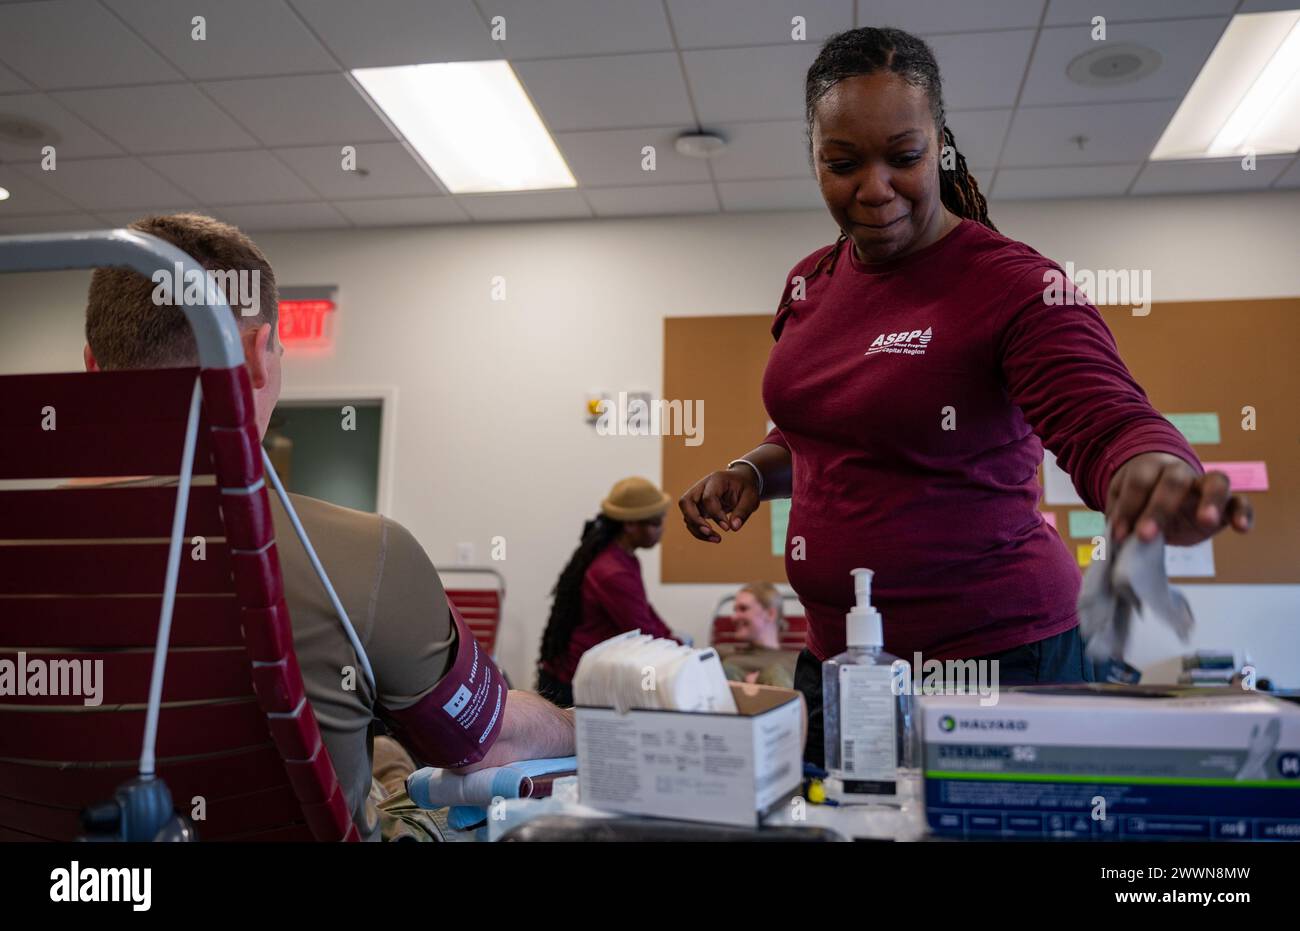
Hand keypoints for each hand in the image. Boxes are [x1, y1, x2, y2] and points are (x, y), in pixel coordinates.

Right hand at [679, 466, 760, 542]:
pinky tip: (713, 538)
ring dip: (698, 530)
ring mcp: (697, 497)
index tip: (727, 527)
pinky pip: (691, 521)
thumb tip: (734, 528)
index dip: (716, 514)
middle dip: (695, 520)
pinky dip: (699, 532)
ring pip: (686, 514)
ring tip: (717, 539)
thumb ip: (743, 511)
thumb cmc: (745, 488)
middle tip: (709, 532)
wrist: (740, 482)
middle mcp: (701, 487)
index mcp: (716, 480)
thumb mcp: (751, 498)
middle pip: (685, 502)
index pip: (708, 498)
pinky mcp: (697, 508)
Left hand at [1106, 452, 1252, 546]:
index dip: (1128, 507)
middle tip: (1145, 535)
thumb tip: (1119, 535)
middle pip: (1175, 480)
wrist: (1158, 499)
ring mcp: (1205, 487)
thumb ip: (1121, 516)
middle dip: (1159, 508)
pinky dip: (1244, 513)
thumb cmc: (1137, 502)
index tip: (1119, 534)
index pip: (1140, 481)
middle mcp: (1181, 473)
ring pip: (1217, 481)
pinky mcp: (1225, 505)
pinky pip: (1240, 502)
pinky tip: (1241, 528)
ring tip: (1206, 520)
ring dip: (1212, 500)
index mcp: (1151, 468)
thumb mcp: (1122, 507)